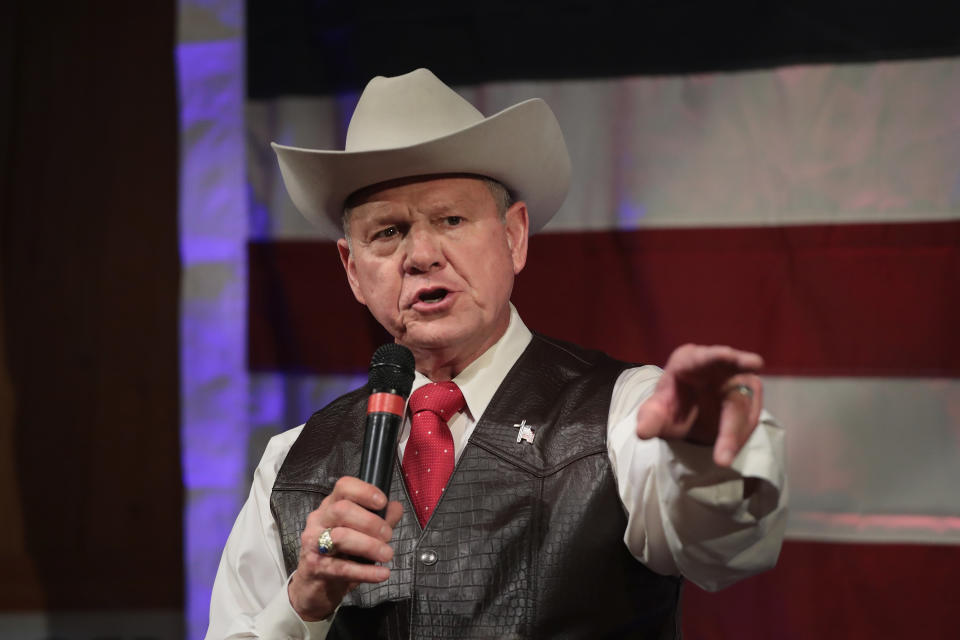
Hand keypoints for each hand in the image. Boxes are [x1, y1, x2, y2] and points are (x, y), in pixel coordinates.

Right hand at [288, 476, 402, 620]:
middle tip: (388, 535)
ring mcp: (314, 543)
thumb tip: (396, 507)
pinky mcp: (316, 567)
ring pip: (340, 537)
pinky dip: (366, 571)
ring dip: (369, 545)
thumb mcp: (360, 533)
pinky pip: (342, 567)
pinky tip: (382, 573)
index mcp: (330, 506)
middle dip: (370, 522)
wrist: (314, 586)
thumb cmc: (339, 554)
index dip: (365, 491)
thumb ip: (380, 519)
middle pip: (341, 510)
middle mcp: (319, 520)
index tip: (382, 502)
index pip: (343, 487)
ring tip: (387, 555)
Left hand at [635, 344, 763, 466]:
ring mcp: (739, 380)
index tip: (752, 363)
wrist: (687, 413)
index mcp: (691, 359)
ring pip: (744, 410)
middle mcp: (720, 364)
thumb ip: (650, 418)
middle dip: (730, 428)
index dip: (728, 359)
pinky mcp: (751, 397)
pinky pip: (750, 419)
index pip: (708, 357)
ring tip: (721, 458)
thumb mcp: (657, 412)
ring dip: (734, 438)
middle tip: (723, 457)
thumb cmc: (671, 404)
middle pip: (733, 392)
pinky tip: (726, 450)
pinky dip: (738, 438)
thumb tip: (642, 432)